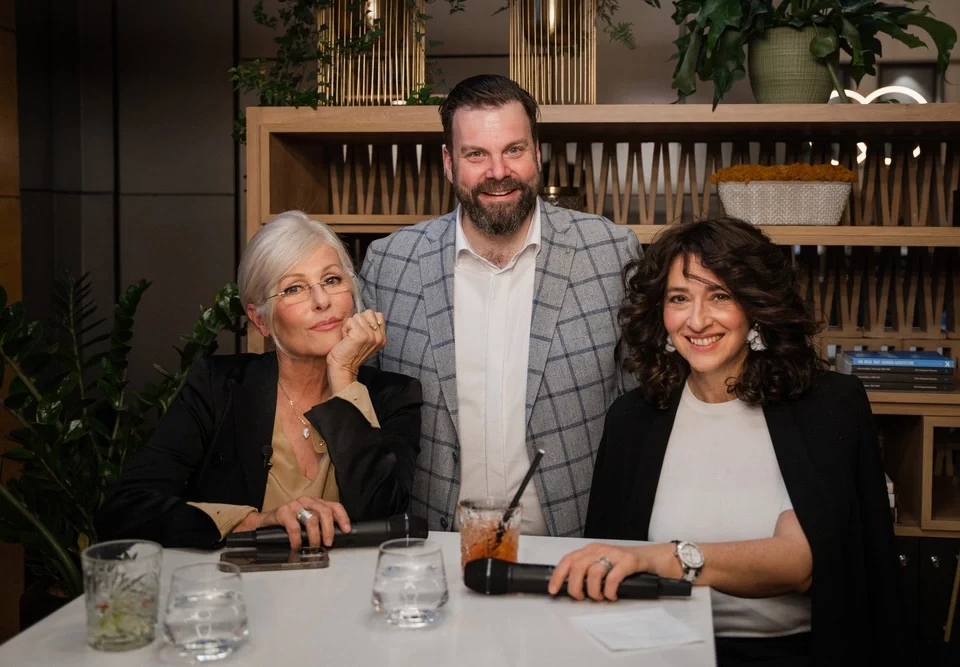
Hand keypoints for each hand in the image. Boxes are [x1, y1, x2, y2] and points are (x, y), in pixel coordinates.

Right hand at [241, 497, 350, 548]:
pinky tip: (297, 546)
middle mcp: (307, 501)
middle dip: (329, 530)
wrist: (265, 522)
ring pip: (312, 520)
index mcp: (316, 502)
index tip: (346, 530)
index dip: (343, 517)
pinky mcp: (283, 512)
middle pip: (325, 512)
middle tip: (328, 542)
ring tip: (314, 546)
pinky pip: (294, 528)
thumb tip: (333, 538)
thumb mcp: (306, 520)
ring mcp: (294, 505)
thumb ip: (320, 524)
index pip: (334, 506)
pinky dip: (298, 540)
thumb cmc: (289, 522)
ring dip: (315, 537)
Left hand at [326, 309, 385, 390]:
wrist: (343, 368)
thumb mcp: (365, 340)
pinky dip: (345, 329)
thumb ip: (369, 328)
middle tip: (354, 336)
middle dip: (358, 321)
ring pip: (358, 316)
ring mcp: (371, 335)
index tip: (360, 332)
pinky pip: (350, 321)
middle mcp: (379, 336)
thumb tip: (364, 313)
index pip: (378, 315)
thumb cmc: (349, 353)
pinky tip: (346, 339)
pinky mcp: (360, 335)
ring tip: (349, 338)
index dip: (366, 319)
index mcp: (382, 338)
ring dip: (350, 326)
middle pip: (369, 313)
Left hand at [547, 543, 661, 600]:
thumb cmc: (624, 564)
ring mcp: (615, 554)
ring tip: (600, 597)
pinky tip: (612, 595)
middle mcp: (600, 549)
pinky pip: (613, 578)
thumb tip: (570, 587)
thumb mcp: (602, 564)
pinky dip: (609, 591)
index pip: (568, 560)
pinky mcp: (628, 561)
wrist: (651, 557)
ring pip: (594, 573)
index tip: (553, 590)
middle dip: (575, 587)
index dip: (558, 575)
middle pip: (578, 567)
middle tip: (581, 597)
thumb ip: (587, 571)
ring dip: (594, 591)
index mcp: (590, 550)